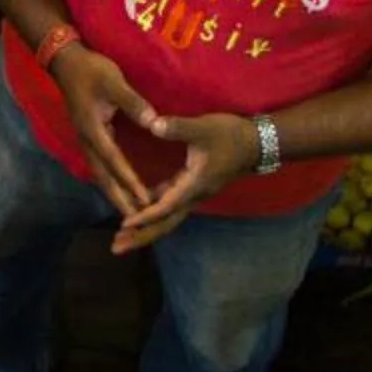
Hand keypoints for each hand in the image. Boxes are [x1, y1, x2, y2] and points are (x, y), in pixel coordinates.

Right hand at [52, 45, 169, 218]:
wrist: (66, 61)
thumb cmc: (91, 70)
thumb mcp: (114, 81)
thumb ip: (133, 103)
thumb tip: (154, 122)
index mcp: (93, 129)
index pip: (114, 161)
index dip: (130, 181)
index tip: (145, 200)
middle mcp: (87, 140)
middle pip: (103, 177)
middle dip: (119, 199)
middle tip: (137, 220)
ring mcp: (86, 140)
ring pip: (100, 174)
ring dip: (114, 193)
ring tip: (131, 212)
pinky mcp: (89, 137)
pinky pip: (100, 166)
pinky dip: (111, 181)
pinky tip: (120, 188)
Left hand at [113, 113, 261, 252]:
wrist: (255, 142)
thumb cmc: (229, 135)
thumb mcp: (202, 128)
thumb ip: (177, 127)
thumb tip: (152, 125)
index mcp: (194, 185)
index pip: (166, 207)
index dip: (145, 216)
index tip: (124, 224)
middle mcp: (193, 195)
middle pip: (165, 223)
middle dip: (141, 236)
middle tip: (117, 247)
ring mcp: (193, 193)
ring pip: (167, 216)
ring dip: (145, 227)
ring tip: (121, 236)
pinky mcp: (192, 186)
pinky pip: (169, 205)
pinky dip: (152, 211)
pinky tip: (136, 210)